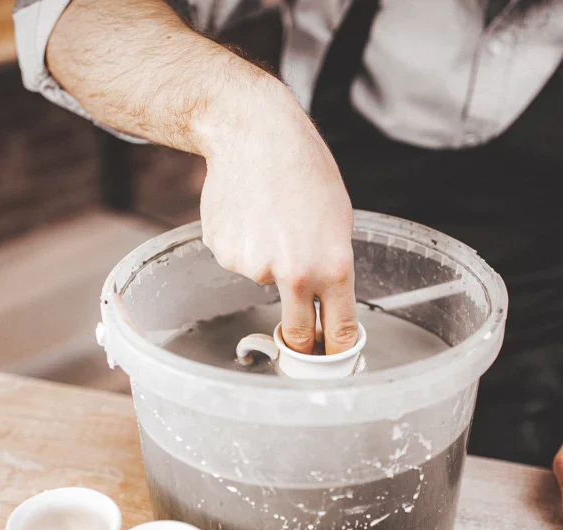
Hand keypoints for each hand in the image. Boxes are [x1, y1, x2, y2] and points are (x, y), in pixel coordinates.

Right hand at [197, 79, 358, 354]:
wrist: (256, 135)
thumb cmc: (305, 170)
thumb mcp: (337, 220)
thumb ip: (332, 266)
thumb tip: (323, 302)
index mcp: (332, 266)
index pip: (338, 330)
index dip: (335, 353)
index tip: (332, 362)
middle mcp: (293, 274)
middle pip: (295, 332)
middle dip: (299, 337)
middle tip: (299, 330)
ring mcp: (254, 267)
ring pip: (264, 282)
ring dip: (267, 263)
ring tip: (271, 219)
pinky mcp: (224, 254)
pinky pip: (238, 262)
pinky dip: (243, 245)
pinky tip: (249, 214)